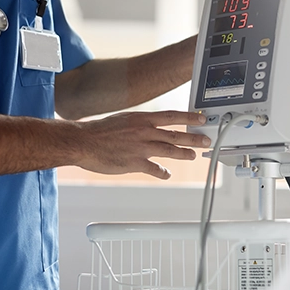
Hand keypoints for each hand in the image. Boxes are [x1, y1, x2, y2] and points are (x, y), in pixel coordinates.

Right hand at [74, 111, 210, 178]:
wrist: (83, 142)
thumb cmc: (100, 130)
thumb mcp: (124, 119)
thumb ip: (140, 123)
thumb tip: (151, 125)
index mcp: (142, 118)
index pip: (172, 116)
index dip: (189, 117)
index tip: (201, 118)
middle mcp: (145, 131)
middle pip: (176, 134)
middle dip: (193, 138)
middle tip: (205, 140)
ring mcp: (141, 147)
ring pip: (170, 150)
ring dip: (184, 153)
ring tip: (193, 155)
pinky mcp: (135, 163)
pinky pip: (155, 168)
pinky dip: (163, 172)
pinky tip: (167, 173)